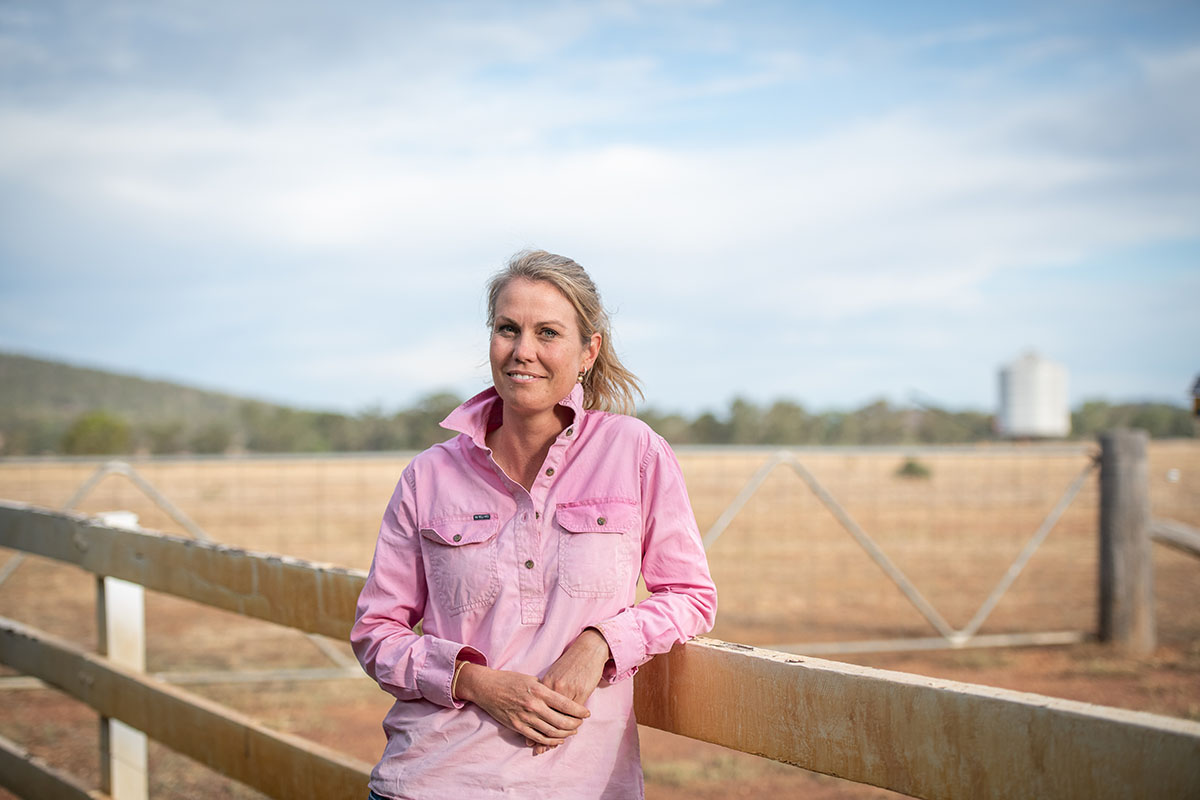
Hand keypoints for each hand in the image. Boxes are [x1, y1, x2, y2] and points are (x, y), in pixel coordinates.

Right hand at [455, 663, 589, 749]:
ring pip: (551, 732)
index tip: (587, 713)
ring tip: (572, 731)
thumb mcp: (531, 678)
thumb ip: (546, 688)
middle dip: (575, 724)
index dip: (579, 711)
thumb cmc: (510, 680)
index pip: (565, 704)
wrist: (486, 687)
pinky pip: (538, 738)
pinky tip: (558, 739)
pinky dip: (550, 741)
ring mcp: (525, 718)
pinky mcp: (517, 727)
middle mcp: (534, 705)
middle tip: (580, 723)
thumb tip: (563, 697)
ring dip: (565, 734)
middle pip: (561, 721)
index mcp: (539, 690)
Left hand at [529, 628, 610, 753]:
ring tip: (562, 738)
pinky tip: (573, 726)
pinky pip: (573, 712)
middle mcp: (550, 690)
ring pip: (560, 718)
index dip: (534, 731)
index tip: (534, 744)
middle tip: (547, 748)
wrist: (586, 651)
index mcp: (540, 687)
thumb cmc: (566, 666)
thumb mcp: (550, 678)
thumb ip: (542, 696)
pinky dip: (572, 721)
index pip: (534, 714)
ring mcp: (564, 690)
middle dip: (546, 737)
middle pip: (546, 720)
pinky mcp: (578, 690)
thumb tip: (533, 716)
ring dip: (561, 732)